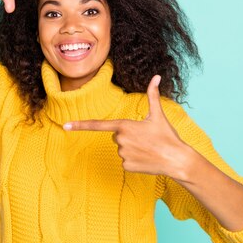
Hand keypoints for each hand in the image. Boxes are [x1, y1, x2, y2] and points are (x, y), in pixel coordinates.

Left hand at [64, 75, 191, 176]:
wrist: (177, 160)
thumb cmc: (167, 136)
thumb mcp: (158, 114)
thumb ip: (153, 95)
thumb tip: (156, 76)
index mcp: (124, 126)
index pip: (98, 125)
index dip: (80, 125)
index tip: (65, 125)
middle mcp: (120, 140)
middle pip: (117, 135)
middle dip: (129, 135)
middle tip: (146, 137)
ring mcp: (122, 155)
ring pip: (122, 148)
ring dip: (133, 147)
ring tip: (148, 148)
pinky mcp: (126, 166)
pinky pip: (126, 160)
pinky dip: (135, 159)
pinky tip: (146, 158)